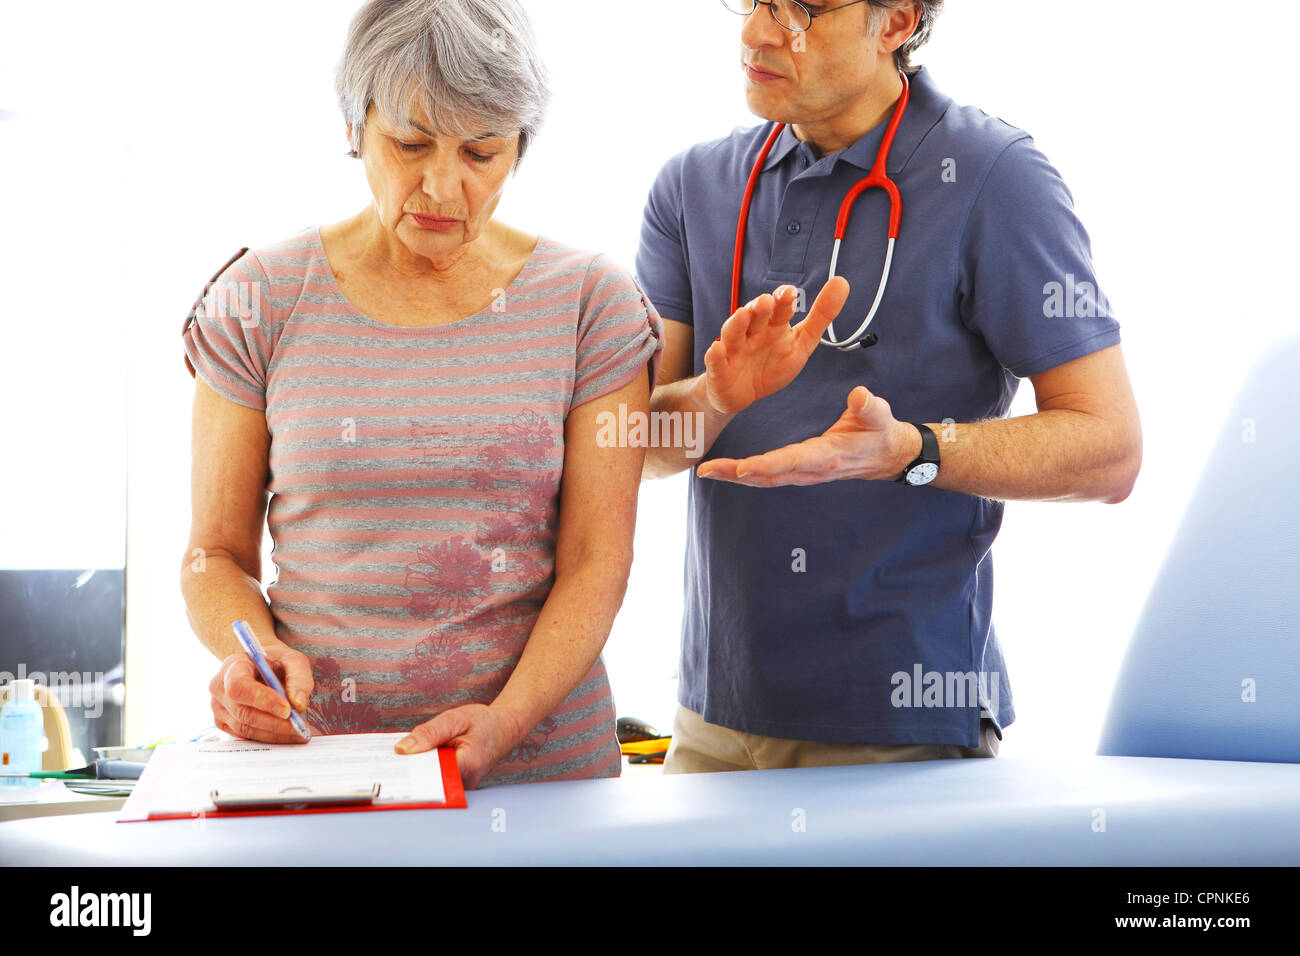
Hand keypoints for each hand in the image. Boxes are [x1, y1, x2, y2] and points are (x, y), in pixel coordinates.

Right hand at [209, 641, 314, 743]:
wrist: (261, 666)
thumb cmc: (276, 661)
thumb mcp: (293, 660)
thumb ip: (299, 678)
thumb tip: (299, 705)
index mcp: (233, 666)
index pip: (239, 686)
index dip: (262, 700)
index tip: (287, 710)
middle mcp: (220, 688)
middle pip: (243, 712)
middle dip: (275, 723)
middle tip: (301, 727)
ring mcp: (219, 708)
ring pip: (245, 728)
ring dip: (275, 733)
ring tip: (300, 732)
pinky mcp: (224, 723)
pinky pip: (246, 736)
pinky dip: (268, 737)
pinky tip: (287, 735)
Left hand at [394, 704, 521, 790]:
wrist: (506, 728)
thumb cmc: (484, 722)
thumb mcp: (455, 718)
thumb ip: (429, 732)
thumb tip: (402, 749)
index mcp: (467, 765)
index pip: (431, 776)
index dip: (410, 771)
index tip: (391, 767)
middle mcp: (465, 781)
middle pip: (428, 782)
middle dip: (408, 771)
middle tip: (387, 763)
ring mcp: (462, 786)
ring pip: (431, 782)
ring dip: (416, 770)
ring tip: (398, 760)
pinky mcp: (458, 784)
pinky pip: (436, 779)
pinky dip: (425, 769)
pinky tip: (415, 759)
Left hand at [697, 385, 918, 485]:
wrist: (887, 455)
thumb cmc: (880, 431)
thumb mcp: (880, 415)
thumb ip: (869, 406)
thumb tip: (859, 395)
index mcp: (826, 455)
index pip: (791, 461)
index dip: (766, 465)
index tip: (741, 467)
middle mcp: (811, 469)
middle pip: (768, 475)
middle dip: (735, 473)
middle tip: (706, 470)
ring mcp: (804, 473)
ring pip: (765, 478)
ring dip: (734, 475)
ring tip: (707, 470)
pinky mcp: (800, 470)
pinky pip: (770, 474)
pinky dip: (746, 474)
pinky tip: (727, 469)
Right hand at [701, 278, 850, 413]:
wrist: (743, 394)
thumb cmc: (772, 364)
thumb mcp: (802, 343)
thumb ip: (821, 316)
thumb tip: (842, 282)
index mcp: (772, 326)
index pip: (778, 309)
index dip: (782, 300)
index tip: (790, 293)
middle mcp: (751, 333)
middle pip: (753, 316)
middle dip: (758, 308)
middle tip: (766, 301)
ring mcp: (733, 349)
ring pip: (733, 333)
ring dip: (736, 323)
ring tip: (742, 315)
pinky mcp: (719, 370)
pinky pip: (715, 361)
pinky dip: (715, 355)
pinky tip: (716, 349)